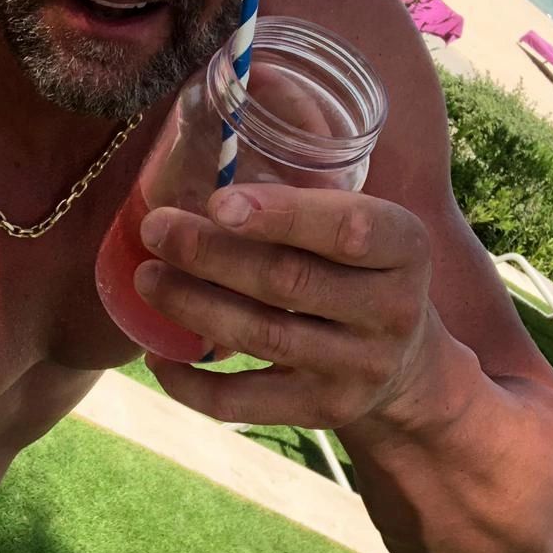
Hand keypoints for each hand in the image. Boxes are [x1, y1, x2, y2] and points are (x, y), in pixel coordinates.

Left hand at [135, 184, 436, 430]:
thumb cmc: (359, 272)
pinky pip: (246, 402)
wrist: (406, 366)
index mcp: (405, 247)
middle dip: (211, 253)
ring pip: (263, 335)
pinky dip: (193, 381)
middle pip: (289, 281)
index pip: (348, 229)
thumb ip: (306, 199)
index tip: (216, 202)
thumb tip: (210, 142)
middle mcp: (392, 310)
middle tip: (156, 228)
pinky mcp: (324, 410)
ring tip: (146, 278)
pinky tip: (157, 354)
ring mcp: (360, 366)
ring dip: (193, 305)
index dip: (281, 215)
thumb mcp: (362, 228)